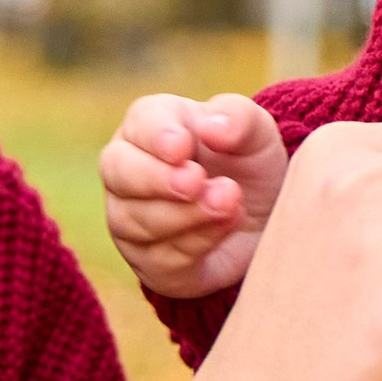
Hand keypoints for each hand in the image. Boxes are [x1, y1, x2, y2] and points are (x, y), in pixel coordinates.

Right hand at [102, 92, 289, 296]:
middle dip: (157, 178)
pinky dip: (196, 242)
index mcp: (149, 125)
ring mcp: (129, 218)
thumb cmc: (246, 163)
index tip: (182, 146)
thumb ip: (238, 119)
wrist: (263, 218)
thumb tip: (212, 128)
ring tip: (229, 204)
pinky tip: (226, 225)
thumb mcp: (256, 133)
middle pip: (118, 171)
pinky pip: (159, 257)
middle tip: (196, 181)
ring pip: (135, 219)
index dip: (158, 136)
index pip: (140, 124)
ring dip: (185, 214)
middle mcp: (127, 169)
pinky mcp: (147, 261)